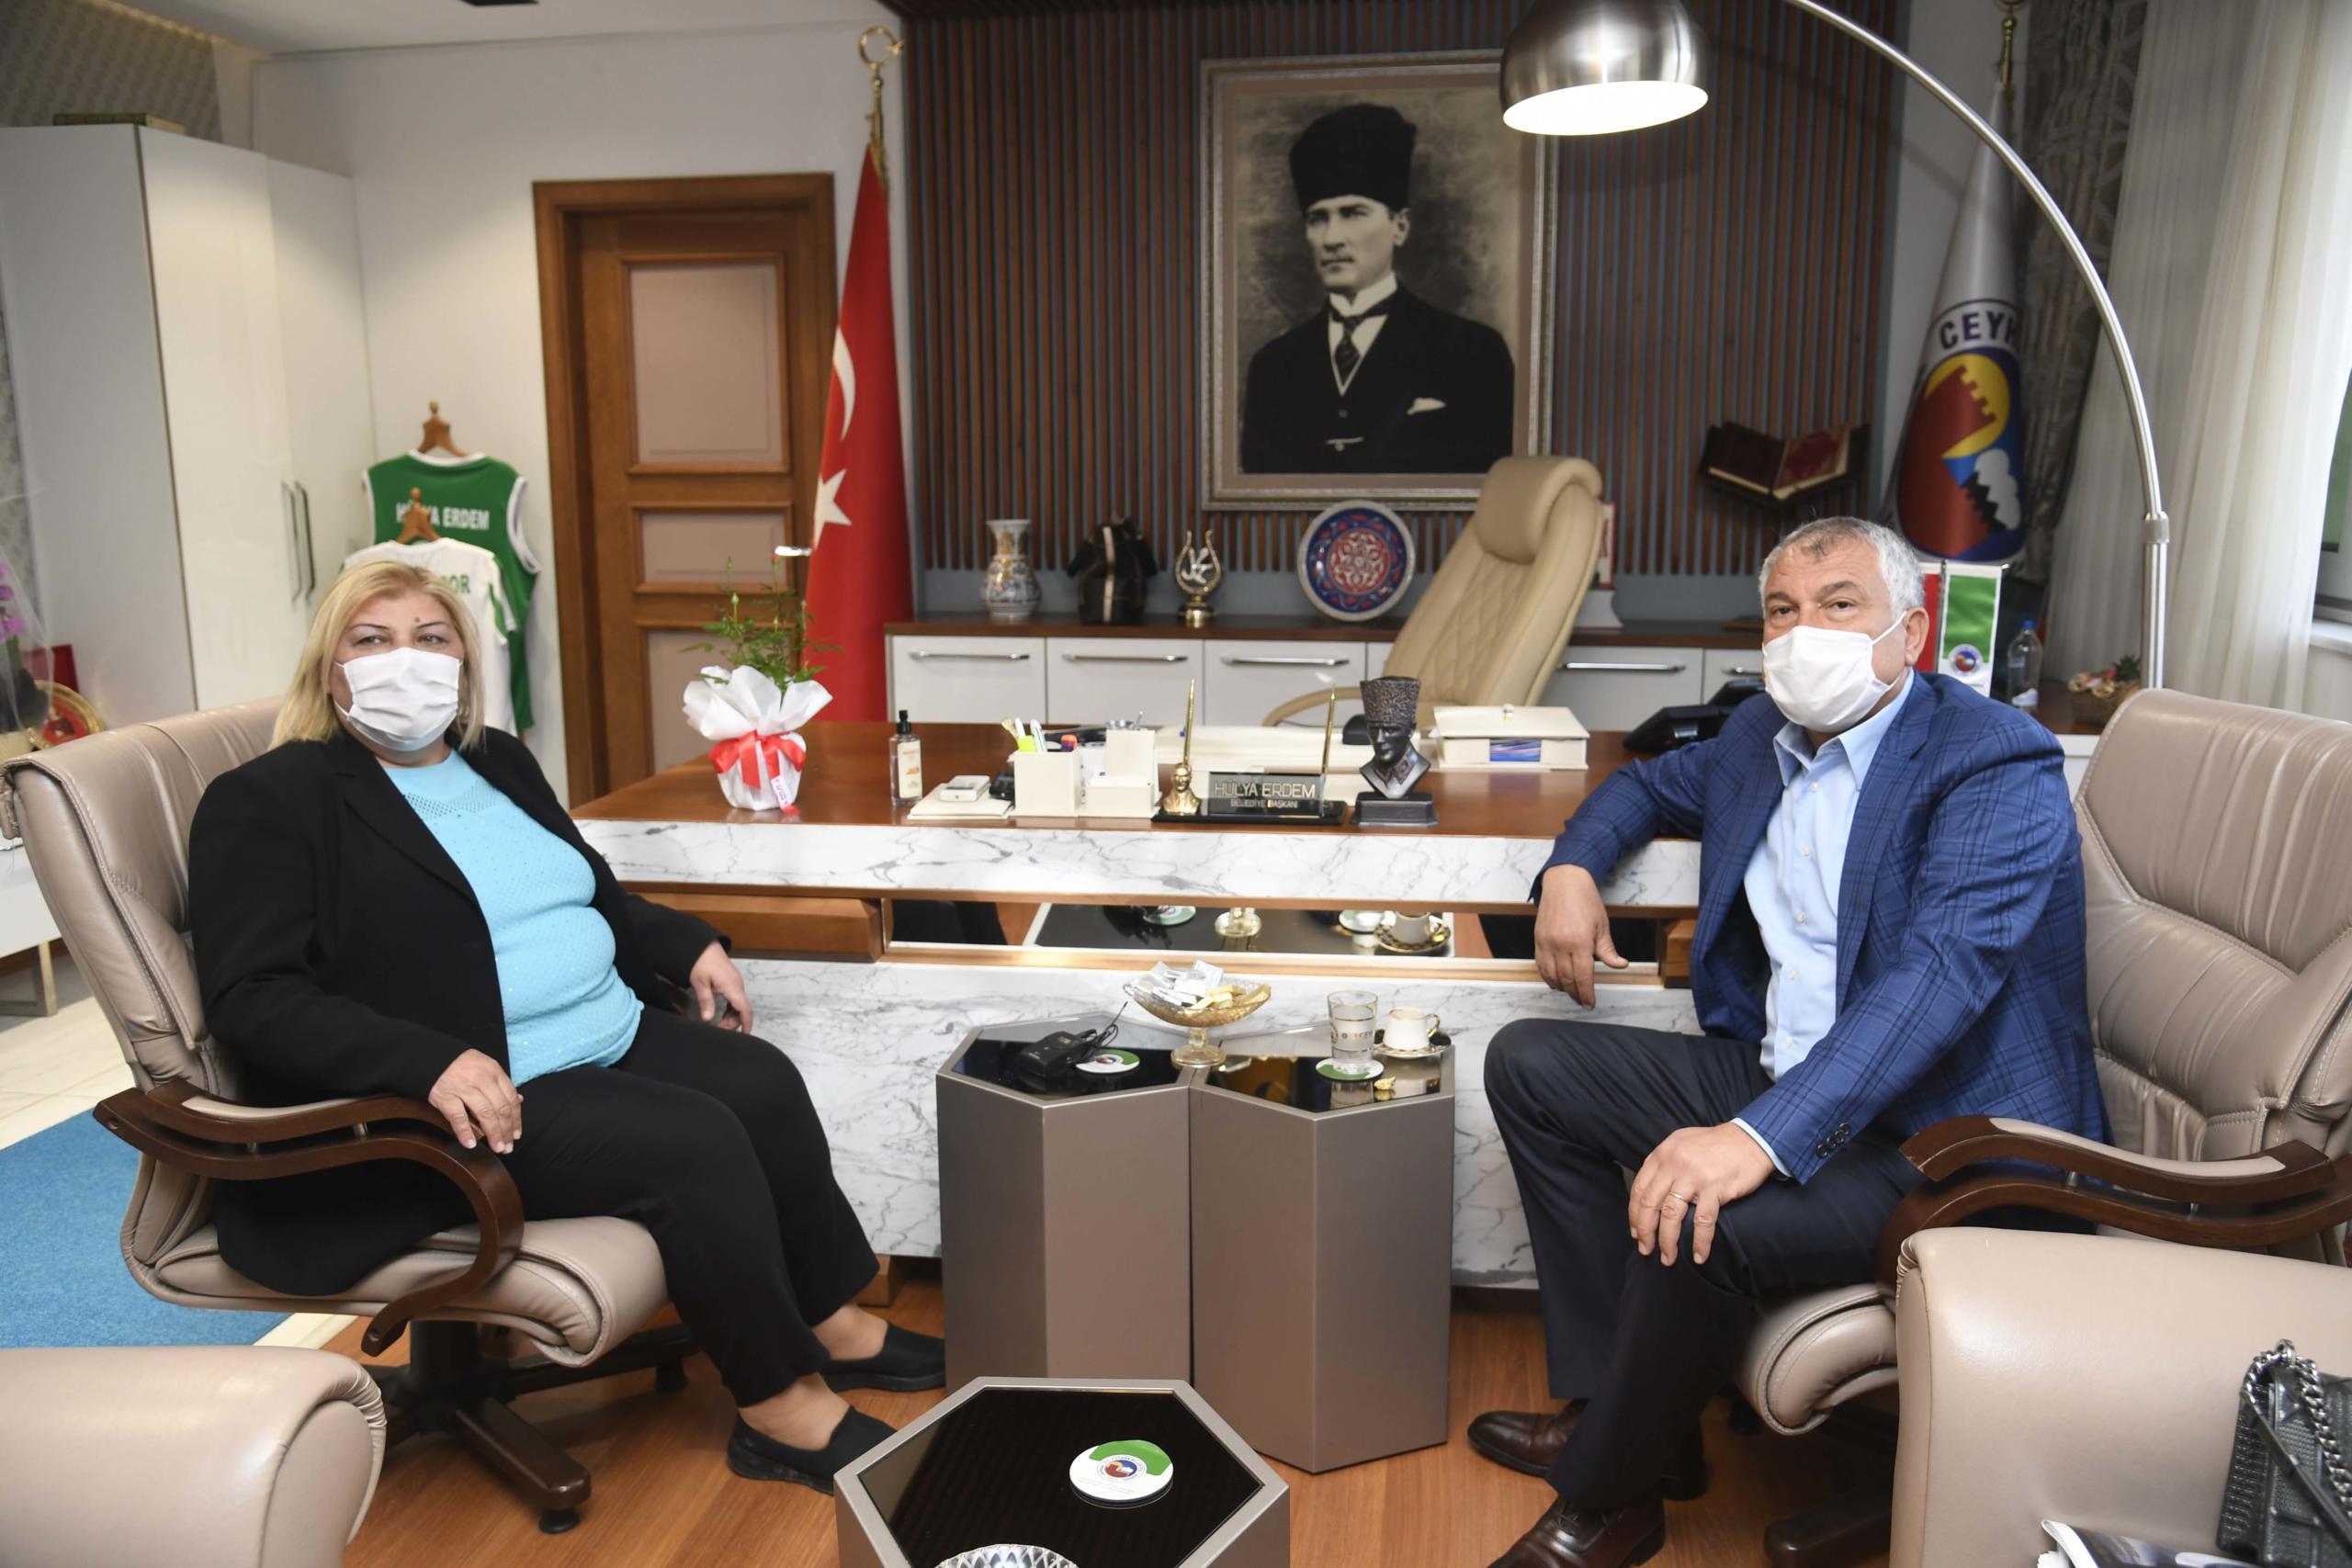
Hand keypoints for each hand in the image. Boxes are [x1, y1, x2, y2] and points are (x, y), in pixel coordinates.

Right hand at [428, 1048, 521, 1154]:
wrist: (434, 1057)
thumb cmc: (464, 1066)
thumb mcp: (486, 1068)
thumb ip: (500, 1085)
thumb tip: (519, 1101)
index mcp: (494, 1071)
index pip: (511, 1098)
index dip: (516, 1119)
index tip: (516, 1134)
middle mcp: (481, 1079)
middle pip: (500, 1108)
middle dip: (506, 1131)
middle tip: (508, 1147)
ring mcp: (463, 1087)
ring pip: (485, 1114)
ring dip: (493, 1134)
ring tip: (497, 1147)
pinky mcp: (445, 1096)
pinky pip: (458, 1117)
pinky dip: (465, 1132)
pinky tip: (470, 1144)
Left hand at [689, 941, 752, 1031]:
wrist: (702, 945)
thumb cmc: (700, 961)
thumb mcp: (700, 983)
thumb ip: (706, 1002)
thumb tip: (708, 1019)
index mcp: (732, 986)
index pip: (744, 1009)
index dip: (746, 1023)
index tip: (745, 1035)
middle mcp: (737, 985)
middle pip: (742, 1009)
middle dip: (734, 1022)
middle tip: (719, 1029)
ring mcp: (735, 982)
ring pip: (739, 1004)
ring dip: (731, 1016)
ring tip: (718, 1023)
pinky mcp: (731, 981)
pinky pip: (735, 998)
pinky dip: (731, 1008)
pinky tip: (721, 1012)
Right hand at [1534, 864, 1626, 1005]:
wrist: (1564, 882)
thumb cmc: (1585, 901)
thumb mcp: (1602, 926)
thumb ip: (1608, 950)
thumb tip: (1620, 965)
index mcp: (1580, 943)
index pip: (1583, 977)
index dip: (1587, 994)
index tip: (1590, 1004)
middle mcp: (1561, 946)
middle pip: (1567, 980)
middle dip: (1575, 994)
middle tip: (1582, 1001)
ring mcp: (1547, 943)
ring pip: (1551, 976)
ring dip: (1561, 987)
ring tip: (1570, 992)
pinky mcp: (1538, 940)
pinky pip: (1540, 965)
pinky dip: (1547, 976)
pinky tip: (1555, 980)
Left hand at [1628, 1123, 1775, 1266]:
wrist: (1751, 1139)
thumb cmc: (1717, 1144)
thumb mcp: (1682, 1143)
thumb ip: (1665, 1162)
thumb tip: (1650, 1187)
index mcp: (1663, 1154)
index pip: (1640, 1188)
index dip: (1634, 1213)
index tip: (1635, 1231)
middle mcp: (1674, 1164)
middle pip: (1650, 1204)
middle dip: (1645, 1231)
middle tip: (1645, 1249)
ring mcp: (1694, 1176)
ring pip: (1671, 1215)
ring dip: (1667, 1241)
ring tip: (1667, 1258)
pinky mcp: (1715, 1188)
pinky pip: (1702, 1221)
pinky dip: (1699, 1242)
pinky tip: (1698, 1256)